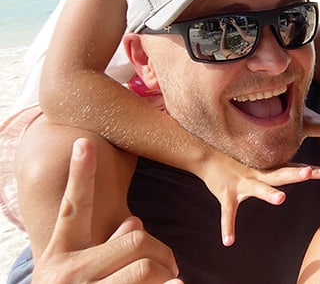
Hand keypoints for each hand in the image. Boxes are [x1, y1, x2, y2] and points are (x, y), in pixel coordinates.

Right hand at [34, 138, 181, 283]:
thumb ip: (102, 245)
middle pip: (135, 238)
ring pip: (146, 266)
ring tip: (168, 279)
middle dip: (160, 249)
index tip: (85, 141)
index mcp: (58, 253)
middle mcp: (66, 272)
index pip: (72, 207)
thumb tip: (133, 224)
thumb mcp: (76, 273)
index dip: (79, 175)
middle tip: (171, 262)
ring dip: (166, 272)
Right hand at [199, 152, 319, 246]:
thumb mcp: (255, 161)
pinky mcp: (225, 193)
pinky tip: (229, 241)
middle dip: (295, 174)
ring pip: (258, 188)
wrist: (206, 154)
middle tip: (309, 173)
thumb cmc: (234, 160)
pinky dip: (227, 227)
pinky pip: (227, 213)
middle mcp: (257, 173)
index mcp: (265, 168)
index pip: (290, 168)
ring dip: (269, 193)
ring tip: (282, 199)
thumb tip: (293, 168)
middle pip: (280, 174)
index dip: (307, 170)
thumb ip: (273, 166)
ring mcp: (241, 182)